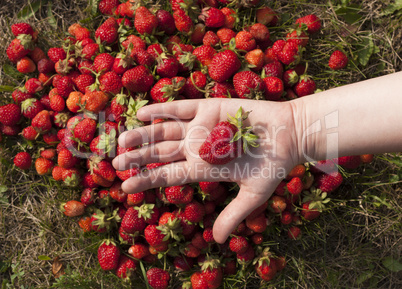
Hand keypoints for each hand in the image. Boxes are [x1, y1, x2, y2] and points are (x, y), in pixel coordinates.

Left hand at [112, 98, 300, 242]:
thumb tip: (217, 241)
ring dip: (143, 134)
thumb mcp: (253, 194)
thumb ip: (233, 214)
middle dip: (138, 157)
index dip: (147, 180)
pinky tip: (141, 113)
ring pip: (164, 131)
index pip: (168, 175)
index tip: (125, 186)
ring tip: (122, 139)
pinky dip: (161, 110)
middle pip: (160, 153)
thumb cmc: (273, 165)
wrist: (289, 134)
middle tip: (116, 162)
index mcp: (203, 168)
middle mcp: (196, 147)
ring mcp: (200, 127)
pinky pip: (180, 108)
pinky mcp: (209, 108)